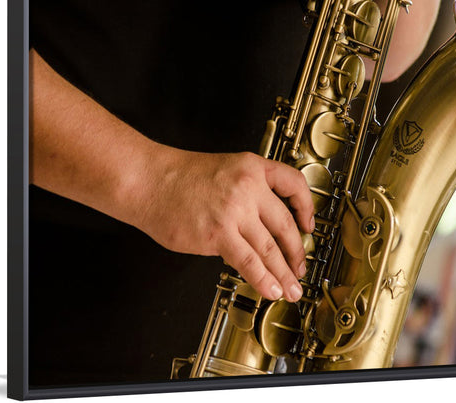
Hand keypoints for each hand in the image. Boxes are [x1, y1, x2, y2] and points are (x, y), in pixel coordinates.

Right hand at [134, 148, 314, 301]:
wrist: (147, 180)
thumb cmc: (177, 177)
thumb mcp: (223, 170)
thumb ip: (246, 194)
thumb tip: (259, 227)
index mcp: (252, 168)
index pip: (294, 184)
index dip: (307, 207)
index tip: (308, 224)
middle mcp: (248, 188)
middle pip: (285, 224)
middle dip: (297, 252)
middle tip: (300, 268)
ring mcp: (234, 211)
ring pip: (270, 248)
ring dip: (283, 273)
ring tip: (290, 288)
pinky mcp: (218, 233)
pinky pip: (249, 261)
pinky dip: (263, 278)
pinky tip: (270, 289)